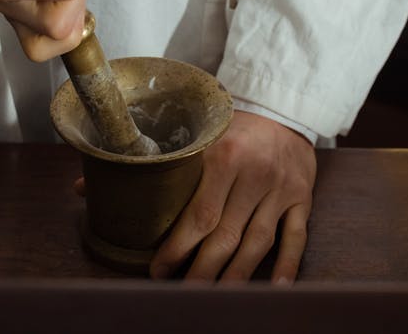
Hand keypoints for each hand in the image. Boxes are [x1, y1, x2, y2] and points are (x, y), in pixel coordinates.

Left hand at [150, 110, 315, 282]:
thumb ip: (173, 165)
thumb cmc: (233, 128)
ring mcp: (281, 188)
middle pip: (226, 234)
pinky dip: (287, 265)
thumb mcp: (203, 135)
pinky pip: (297, 237)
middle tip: (184, 293)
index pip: (199, 214)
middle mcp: (255, 174)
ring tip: (218, 297)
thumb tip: (105, 193)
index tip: (159, 269)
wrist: (284, 111)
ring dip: (237, 274)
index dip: (178, 247)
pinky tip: (275, 288)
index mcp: (224, 156)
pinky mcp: (303, 197)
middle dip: (202, 270)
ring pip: (258, 242)